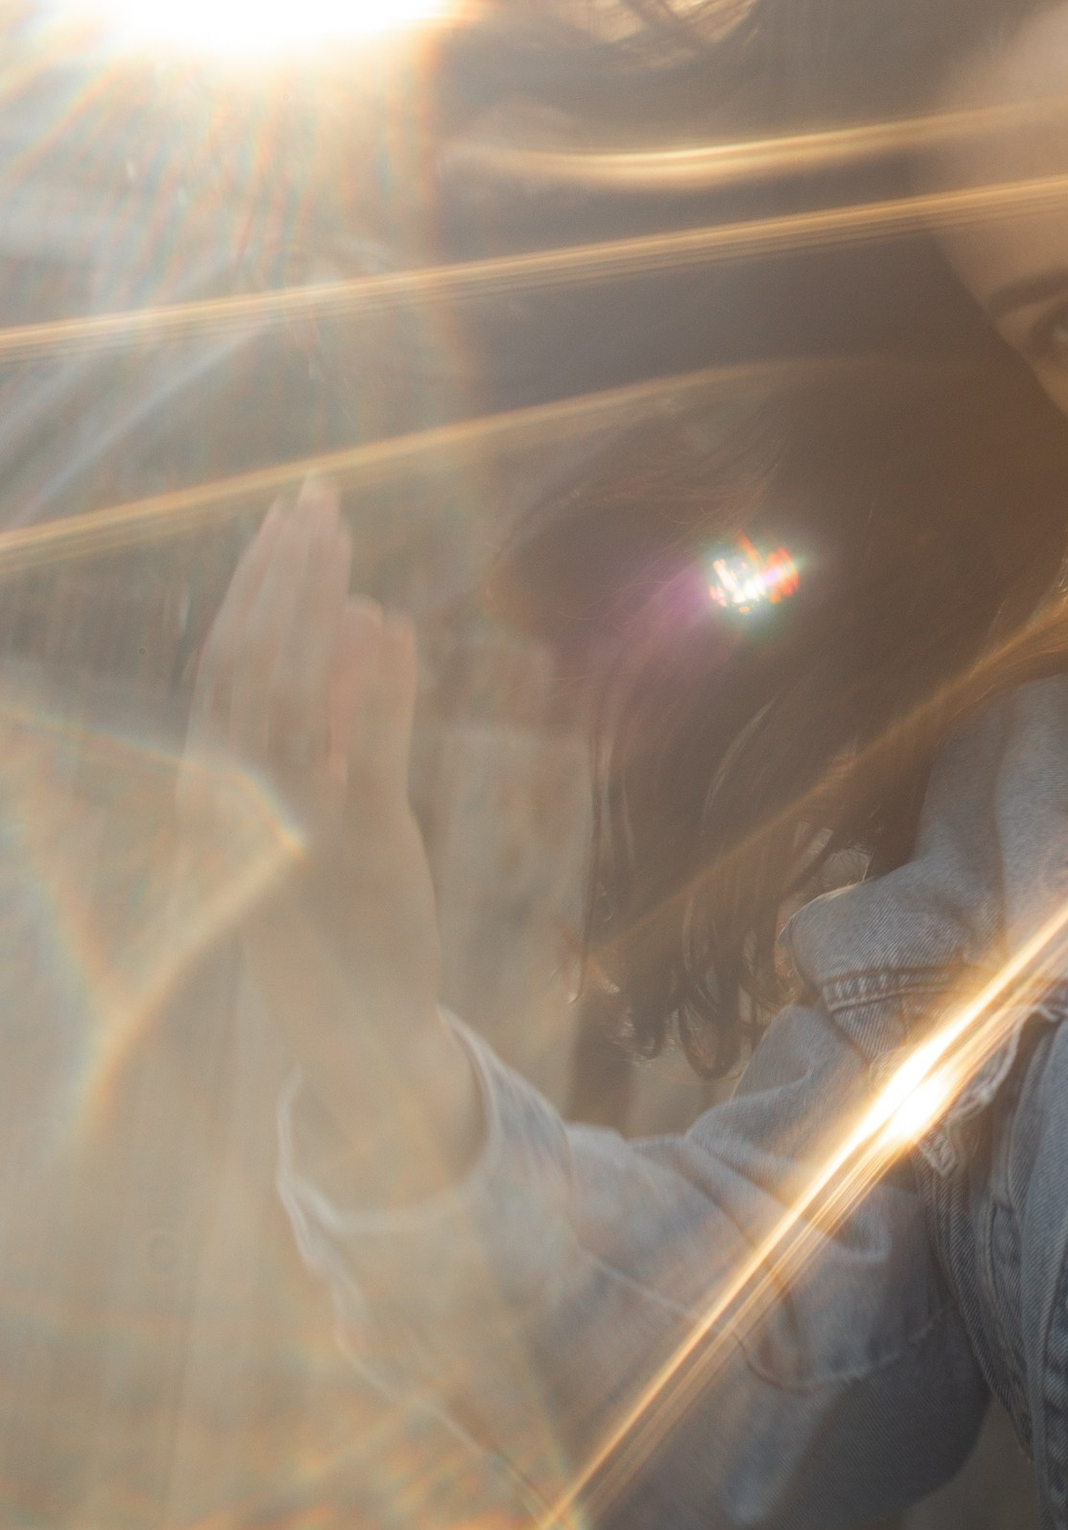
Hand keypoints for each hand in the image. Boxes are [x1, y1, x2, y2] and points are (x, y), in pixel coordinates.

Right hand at [184, 479, 477, 1200]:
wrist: (356, 1032)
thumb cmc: (342, 912)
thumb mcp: (339, 798)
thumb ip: (347, 715)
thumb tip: (361, 619)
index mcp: (222, 787)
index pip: (228, 664)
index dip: (254, 586)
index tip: (286, 517)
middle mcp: (237, 803)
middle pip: (246, 662)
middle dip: (277, 573)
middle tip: (313, 497)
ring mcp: (288, 823)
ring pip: (283, 692)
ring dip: (306, 605)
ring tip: (335, 533)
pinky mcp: (351, 849)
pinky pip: (355, 748)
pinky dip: (365, 681)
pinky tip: (383, 618)